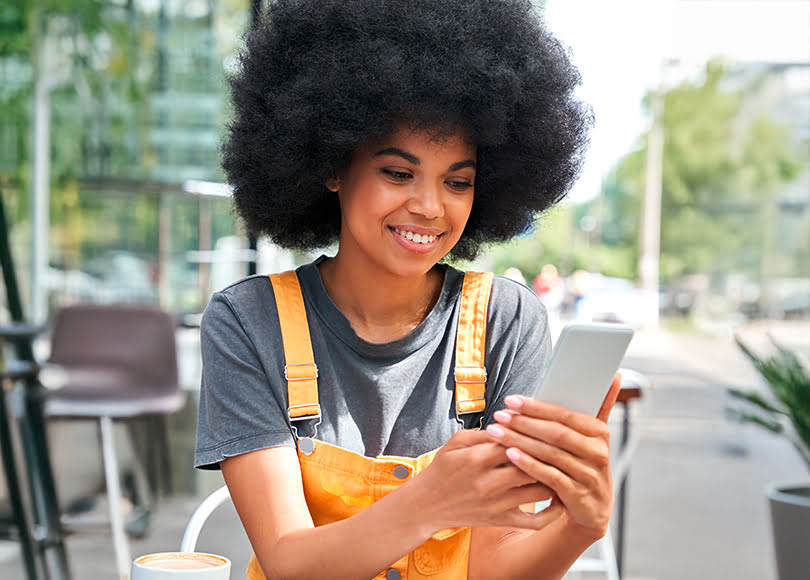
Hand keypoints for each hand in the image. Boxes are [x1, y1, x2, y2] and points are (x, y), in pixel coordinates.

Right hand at [412, 429, 561, 532]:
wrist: (426, 504)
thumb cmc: (443, 469)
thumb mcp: (456, 442)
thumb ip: (483, 432)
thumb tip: (510, 423)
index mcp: (477, 457)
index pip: (515, 440)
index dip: (532, 433)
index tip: (542, 427)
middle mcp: (489, 482)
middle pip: (531, 465)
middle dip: (548, 454)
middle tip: (562, 447)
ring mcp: (496, 503)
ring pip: (539, 490)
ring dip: (554, 479)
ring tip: (564, 468)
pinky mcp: (500, 520)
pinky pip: (535, 520)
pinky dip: (552, 512)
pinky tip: (560, 499)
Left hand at [484, 373, 620, 538]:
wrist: (592, 509)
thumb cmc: (584, 465)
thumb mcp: (592, 438)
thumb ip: (599, 407)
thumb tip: (614, 376)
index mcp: (600, 433)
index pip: (565, 415)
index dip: (536, 407)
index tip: (512, 400)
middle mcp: (598, 453)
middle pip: (555, 433)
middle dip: (524, 422)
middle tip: (500, 415)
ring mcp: (589, 475)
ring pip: (550, 453)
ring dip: (520, 441)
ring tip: (497, 432)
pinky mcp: (578, 495)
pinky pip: (549, 476)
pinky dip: (528, 464)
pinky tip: (510, 455)